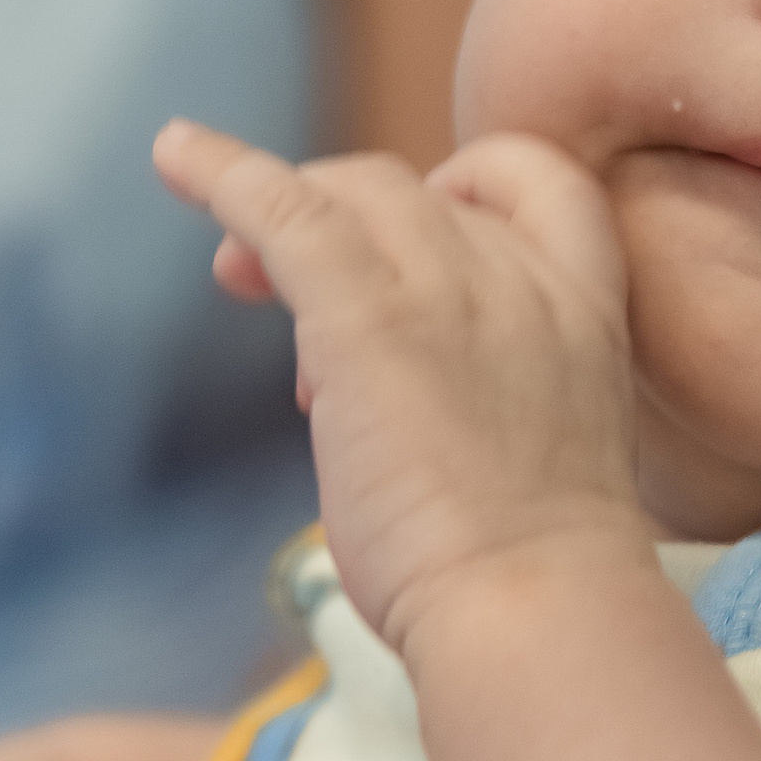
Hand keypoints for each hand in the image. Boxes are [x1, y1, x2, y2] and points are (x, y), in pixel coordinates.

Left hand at [153, 123, 648, 654]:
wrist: (535, 605)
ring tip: (236, 278)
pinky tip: (175, 155)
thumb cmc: (534, 575)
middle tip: (280, 298)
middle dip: (346, 223)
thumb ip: (488, 395)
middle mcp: (521, 277)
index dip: (468, 188)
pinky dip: (224, 173)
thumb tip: (397, 400)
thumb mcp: (540, 456)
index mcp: (585, 310)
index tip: (424, 233)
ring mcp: (448, 290)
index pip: (540, 182)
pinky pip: (286, 210)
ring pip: (349, 193)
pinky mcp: (368, 320)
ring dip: (283, 217)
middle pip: (414, 193)